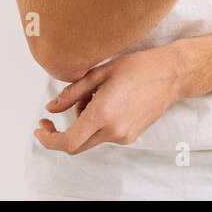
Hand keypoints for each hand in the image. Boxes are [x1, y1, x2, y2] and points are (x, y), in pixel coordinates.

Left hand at [33, 45, 184, 154]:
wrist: (171, 74)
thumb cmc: (138, 67)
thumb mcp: (99, 73)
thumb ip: (72, 93)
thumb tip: (51, 108)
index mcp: (104, 113)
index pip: (69, 141)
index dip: (49, 139)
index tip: (40, 130)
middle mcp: (115, 130)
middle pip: (77, 144)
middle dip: (60, 133)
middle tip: (49, 118)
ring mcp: (125, 136)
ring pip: (90, 138)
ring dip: (81, 122)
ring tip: (93, 94)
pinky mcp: (131, 136)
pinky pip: (103, 135)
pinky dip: (95, 123)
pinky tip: (104, 100)